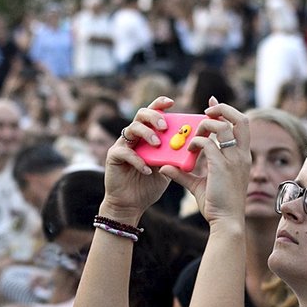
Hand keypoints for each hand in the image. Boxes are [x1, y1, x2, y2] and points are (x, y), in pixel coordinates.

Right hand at [100, 95, 174, 220]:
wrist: (132, 204)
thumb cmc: (150, 184)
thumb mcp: (167, 167)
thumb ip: (175, 154)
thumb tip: (193, 142)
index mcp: (147, 134)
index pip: (152, 112)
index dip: (160, 103)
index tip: (172, 102)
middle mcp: (134, 136)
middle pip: (141, 114)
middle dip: (154, 116)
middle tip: (165, 126)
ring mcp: (122, 145)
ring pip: (132, 128)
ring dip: (147, 134)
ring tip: (157, 145)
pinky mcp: (113, 156)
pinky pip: (126, 152)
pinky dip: (138, 160)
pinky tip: (148, 170)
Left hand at [162, 97, 250, 227]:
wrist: (226, 221)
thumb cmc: (216, 205)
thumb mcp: (199, 185)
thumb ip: (183, 173)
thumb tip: (165, 166)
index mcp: (242, 157)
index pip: (241, 125)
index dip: (227, 111)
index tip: (211, 104)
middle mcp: (242, 155)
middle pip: (241, 119)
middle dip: (223, 109)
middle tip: (206, 110)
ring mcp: (234, 160)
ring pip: (222, 127)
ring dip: (205, 125)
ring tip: (193, 134)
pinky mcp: (221, 166)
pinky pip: (207, 144)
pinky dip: (196, 142)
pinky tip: (188, 149)